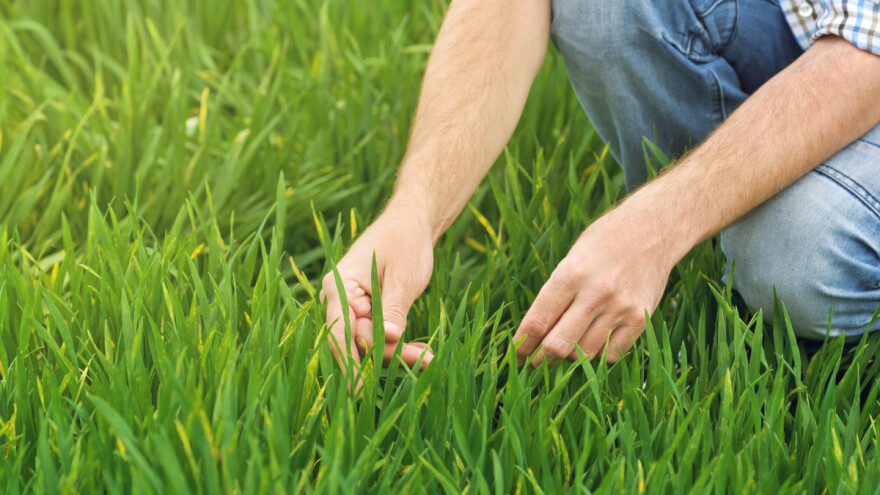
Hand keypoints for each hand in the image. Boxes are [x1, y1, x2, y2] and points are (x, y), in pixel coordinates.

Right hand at [321, 203, 434, 386]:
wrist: (411, 223)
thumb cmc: (405, 242)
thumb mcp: (403, 277)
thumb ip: (393, 309)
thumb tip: (387, 339)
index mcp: (339, 286)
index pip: (339, 331)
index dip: (349, 363)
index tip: (359, 390)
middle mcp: (340, 299)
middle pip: (357, 340)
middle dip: (387, 353)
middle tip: (423, 360)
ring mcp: (353, 307)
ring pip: (370, 341)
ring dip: (398, 350)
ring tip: (429, 356)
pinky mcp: (368, 312)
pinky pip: (380, 335)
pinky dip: (400, 343)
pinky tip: (423, 351)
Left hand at [512, 207, 674, 365]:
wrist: (654, 229)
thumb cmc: (604, 242)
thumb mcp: (571, 258)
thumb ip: (556, 294)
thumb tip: (537, 334)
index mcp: (571, 274)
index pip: (537, 321)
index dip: (523, 344)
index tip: (516, 353)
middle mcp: (595, 293)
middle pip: (558, 344)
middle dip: (541, 359)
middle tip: (535, 363)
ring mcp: (620, 308)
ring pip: (584, 353)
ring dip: (569, 358)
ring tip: (563, 352)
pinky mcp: (640, 319)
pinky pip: (611, 354)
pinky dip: (597, 355)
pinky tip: (591, 345)